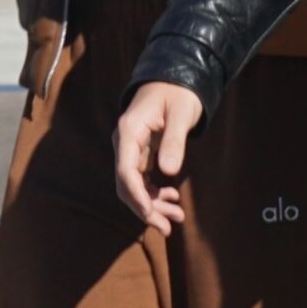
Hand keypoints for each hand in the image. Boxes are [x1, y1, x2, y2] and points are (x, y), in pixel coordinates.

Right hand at [113, 83, 203, 231]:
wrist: (174, 80)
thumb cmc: (179, 94)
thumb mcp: (182, 114)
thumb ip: (174, 141)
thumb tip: (168, 172)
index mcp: (129, 130)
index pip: (125, 170)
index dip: (136, 195)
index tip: (149, 213)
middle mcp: (124, 142)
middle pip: (126, 184)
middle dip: (146, 208)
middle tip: (169, 227)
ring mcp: (130, 149)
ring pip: (134, 186)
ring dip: (153, 204)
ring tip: (177, 217)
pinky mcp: (139, 154)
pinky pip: (141, 180)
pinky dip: (155, 193)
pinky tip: (172, 198)